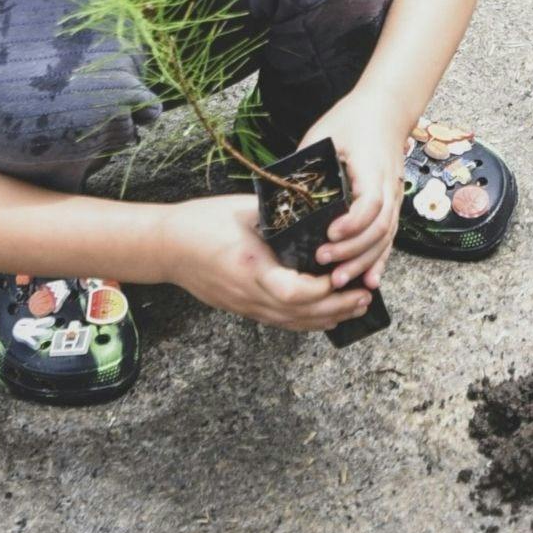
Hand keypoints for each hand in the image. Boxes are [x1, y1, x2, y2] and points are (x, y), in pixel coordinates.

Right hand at [158, 195, 373, 330]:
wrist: (166, 246)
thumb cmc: (202, 222)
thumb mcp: (244, 210)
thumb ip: (280, 214)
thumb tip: (316, 210)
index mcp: (250, 268)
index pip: (292, 292)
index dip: (322, 290)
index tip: (342, 275)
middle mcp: (249, 295)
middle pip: (299, 314)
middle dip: (337, 307)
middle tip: (366, 296)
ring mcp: (245, 306)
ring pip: (293, 323)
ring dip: (327, 317)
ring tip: (356, 307)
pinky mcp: (243, 308)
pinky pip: (281, 321)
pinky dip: (307, 321)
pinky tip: (327, 315)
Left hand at [300, 88, 407, 291]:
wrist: (386, 109)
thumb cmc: (352, 119)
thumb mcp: (323, 136)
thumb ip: (306, 164)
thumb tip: (281, 196)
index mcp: (372, 168)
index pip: (370, 203)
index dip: (352, 224)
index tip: (328, 235)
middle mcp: (389, 186)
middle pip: (380, 229)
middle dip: (353, 252)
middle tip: (324, 264)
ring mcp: (394, 196)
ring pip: (386, 237)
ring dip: (364, 261)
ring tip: (338, 280)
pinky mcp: (392, 203)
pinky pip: (389, 236)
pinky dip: (379, 259)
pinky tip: (368, 280)